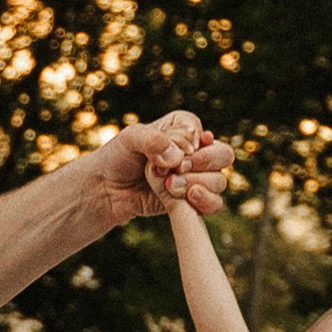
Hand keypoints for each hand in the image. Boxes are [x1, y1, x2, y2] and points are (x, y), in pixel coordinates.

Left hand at [94, 113, 233, 223]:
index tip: (168, 154)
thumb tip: (177, 157)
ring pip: (219, 181)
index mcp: (184, 128)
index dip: (190, 145)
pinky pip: (214, 203)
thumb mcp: (130, 139)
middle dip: (203, 163)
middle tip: (177, 170)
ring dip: (196, 184)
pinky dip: (203, 202)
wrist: (107, 188)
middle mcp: (196, 151)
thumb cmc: (118, 157)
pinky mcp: (193, 200)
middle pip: (224, 155)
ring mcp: (197, 177)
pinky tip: (185, 198)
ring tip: (170, 185)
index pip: (202, 133)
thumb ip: (152, 141)